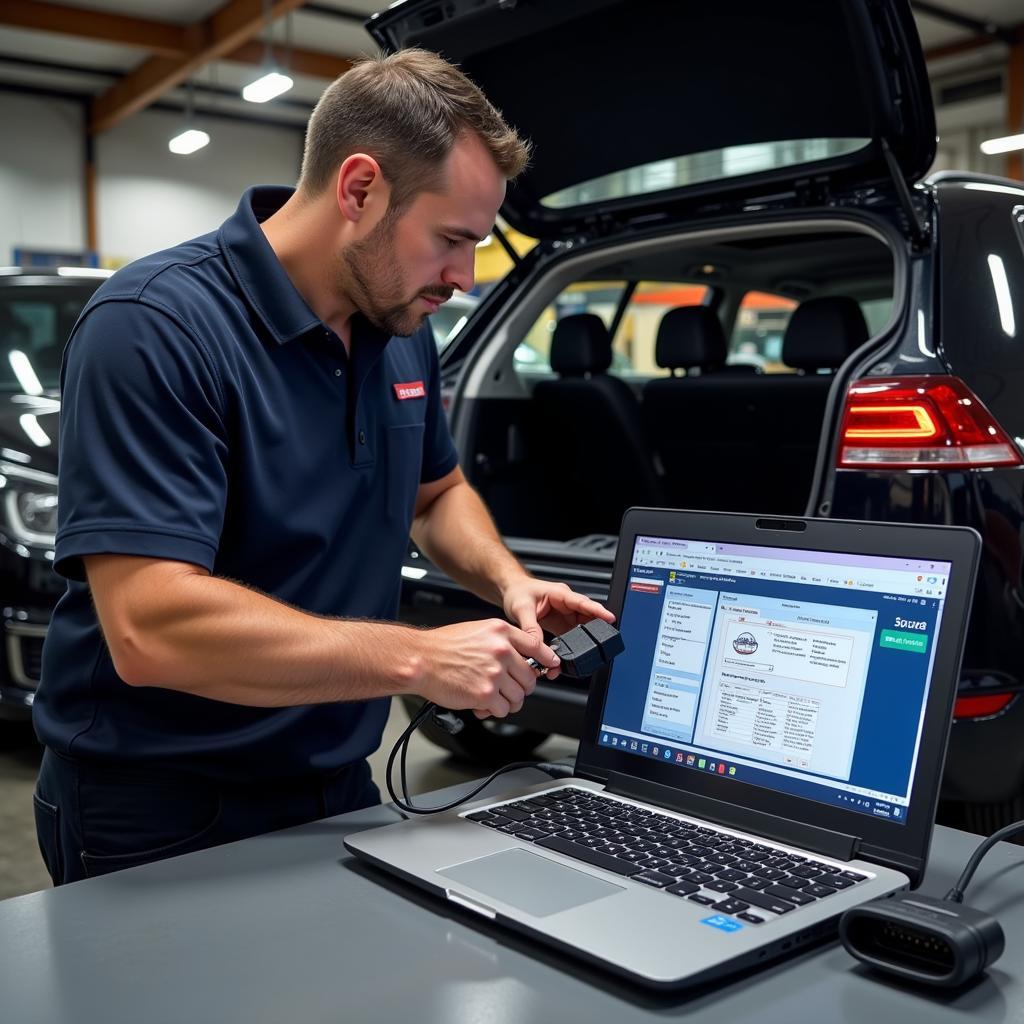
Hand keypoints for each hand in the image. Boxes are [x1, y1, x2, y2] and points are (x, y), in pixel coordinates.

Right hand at [410, 618, 558, 718]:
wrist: (420, 660)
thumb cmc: (444, 646)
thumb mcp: (479, 630)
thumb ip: (503, 642)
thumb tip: (522, 658)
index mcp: (501, 632)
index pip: (538, 647)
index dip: (547, 660)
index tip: (550, 667)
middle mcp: (502, 650)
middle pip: (530, 678)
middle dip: (521, 687)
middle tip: (508, 688)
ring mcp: (494, 673)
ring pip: (519, 697)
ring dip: (508, 701)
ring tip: (493, 697)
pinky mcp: (485, 694)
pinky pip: (503, 709)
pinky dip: (495, 711)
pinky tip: (483, 704)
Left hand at [501, 577, 615, 679]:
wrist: (511, 591)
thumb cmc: (518, 592)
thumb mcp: (521, 609)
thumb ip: (530, 628)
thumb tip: (538, 647)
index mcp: (560, 594)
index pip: (583, 602)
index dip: (598, 611)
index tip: (610, 619)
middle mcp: (566, 604)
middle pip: (587, 618)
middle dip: (592, 632)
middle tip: (596, 646)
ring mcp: (565, 615)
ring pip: (580, 630)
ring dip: (579, 643)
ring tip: (575, 657)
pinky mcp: (561, 625)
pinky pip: (570, 637)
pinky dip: (570, 647)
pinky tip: (565, 656)